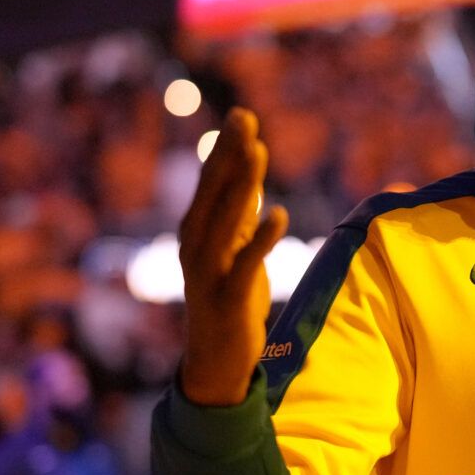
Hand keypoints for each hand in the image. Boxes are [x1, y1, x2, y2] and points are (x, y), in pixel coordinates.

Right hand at [177, 108, 288, 405]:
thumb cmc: (229, 299)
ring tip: (259, 150)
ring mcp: (208, 271)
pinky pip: (245, 263)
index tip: (242, 114)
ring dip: (241, 183)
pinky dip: (260, 238)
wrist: (217, 359)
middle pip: (213, 192)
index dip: (226, 147)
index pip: (211, 181)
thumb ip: (240, 212)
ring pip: (225, 220)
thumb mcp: (235, 249)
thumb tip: (247, 170)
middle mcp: (195, 245)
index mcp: (196, 230)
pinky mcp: (227, 297)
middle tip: (245, 118)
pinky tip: (278, 214)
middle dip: (229, 154)